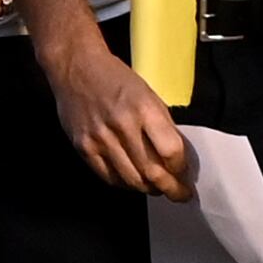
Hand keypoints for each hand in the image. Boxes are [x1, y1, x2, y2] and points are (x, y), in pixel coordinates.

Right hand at [41, 26, 193, 201]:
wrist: (76, 68)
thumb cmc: (116, 79)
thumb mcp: (148, 94)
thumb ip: (161, 125)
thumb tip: (176, 156)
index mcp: (145, 109)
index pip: (171, 152)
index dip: (181, 169)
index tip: (186, 175)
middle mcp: (123, 125)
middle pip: (152, 171)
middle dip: (170, 189)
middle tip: (179, 194)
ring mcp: (101, 138)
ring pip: (131, 179)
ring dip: (148, 189)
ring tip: (157, 189)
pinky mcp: (83, 147)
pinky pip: (108, 177)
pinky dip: (124, 184)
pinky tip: (133, 181)